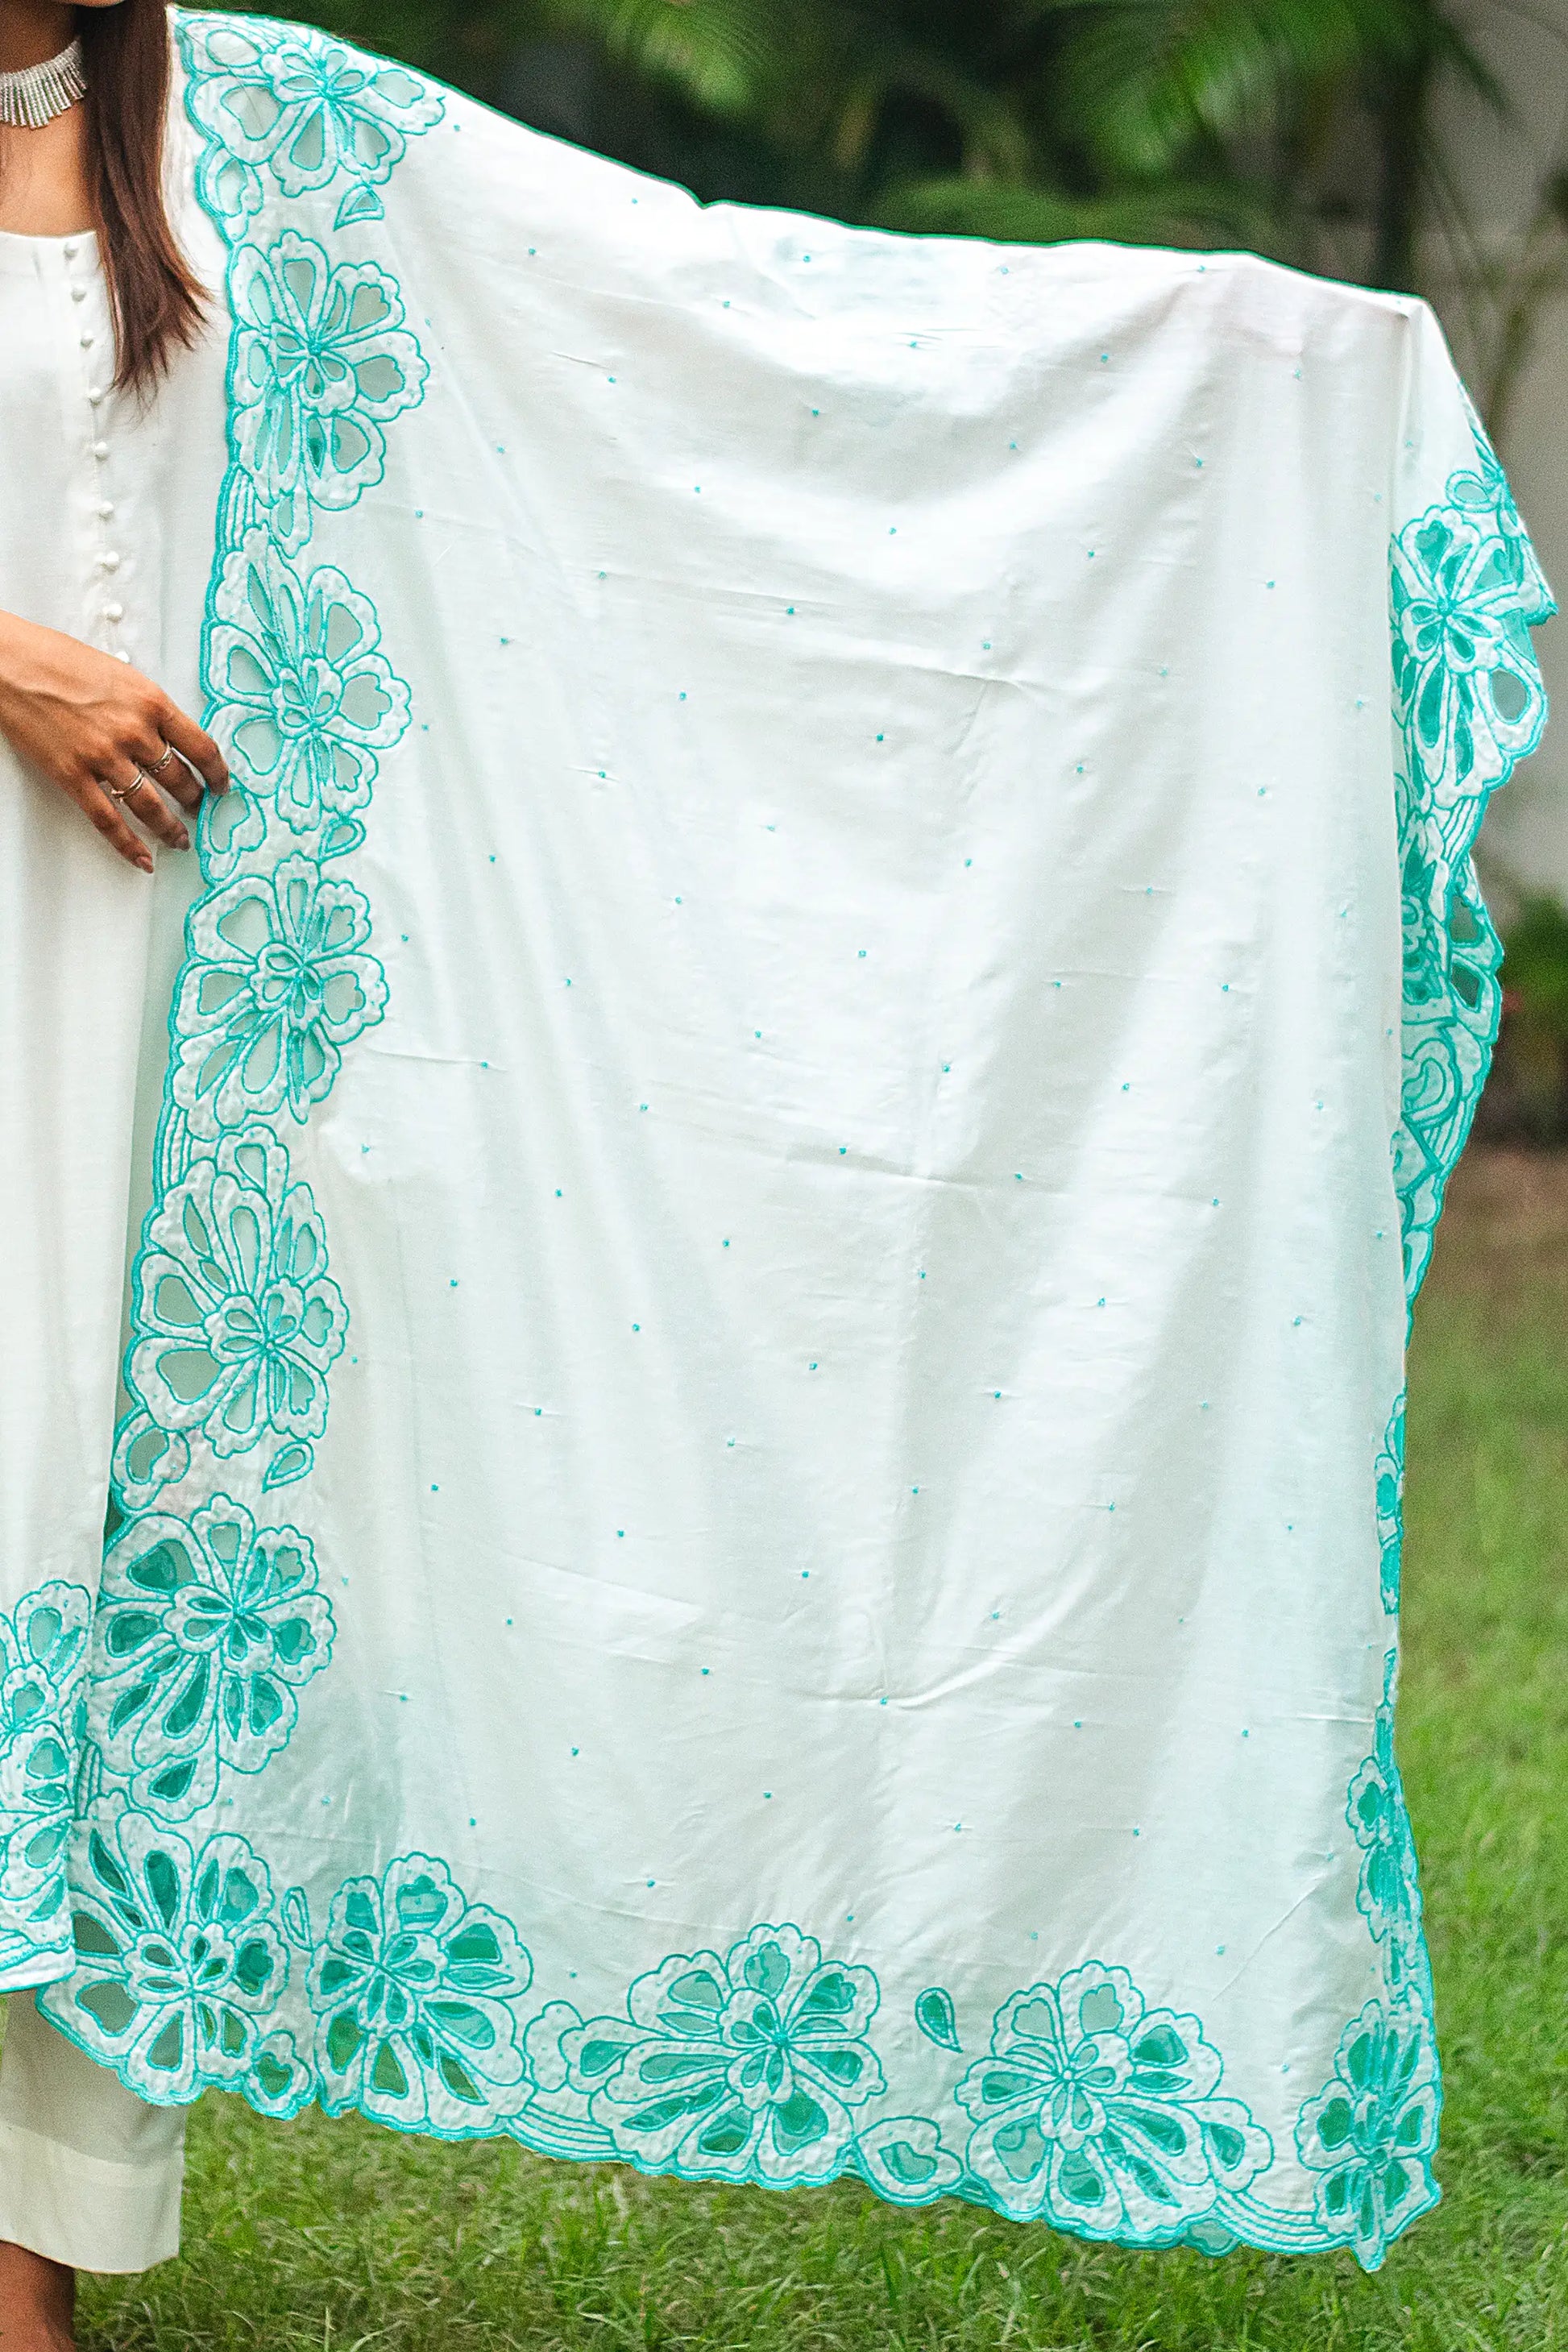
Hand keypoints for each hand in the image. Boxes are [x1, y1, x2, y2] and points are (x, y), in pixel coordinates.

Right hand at [0, 608, 227, 873]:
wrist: (10, 664)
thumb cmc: (60, 660)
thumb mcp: (121, 675)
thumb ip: (148, 707)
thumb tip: (171, 737)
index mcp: (152, 702)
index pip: (202, 747)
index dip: (217, 773)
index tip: (221, 785)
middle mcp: (135, 732)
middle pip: (180, 779)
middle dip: (194, 800)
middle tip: (197, 809)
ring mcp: (105, 758)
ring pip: (151, 806)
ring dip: (171, 828)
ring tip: (181, 839)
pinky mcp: (74, 776)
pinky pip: (109, 821)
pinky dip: (129, 845)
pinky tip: (143, 859)